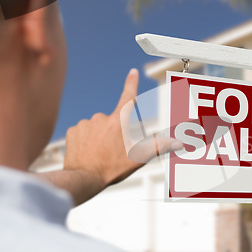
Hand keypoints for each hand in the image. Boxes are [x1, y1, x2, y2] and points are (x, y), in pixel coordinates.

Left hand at [63, 69, 181, 198]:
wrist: (82, 179)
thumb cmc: (111, 169)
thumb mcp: (138, 158)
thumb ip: (159, 147)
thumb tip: (178, 143)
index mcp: (118, 122)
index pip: (127, 97)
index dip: (131, 84)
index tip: (132, 72)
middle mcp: (101, 118)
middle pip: (112, 120)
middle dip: (114, 132)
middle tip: (113, 151)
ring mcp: (85, 124)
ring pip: (97, 126)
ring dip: (99, 136)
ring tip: (99, 154)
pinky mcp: (73, 131)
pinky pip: (83, 132)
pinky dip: (86, 140)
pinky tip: (87, 152)